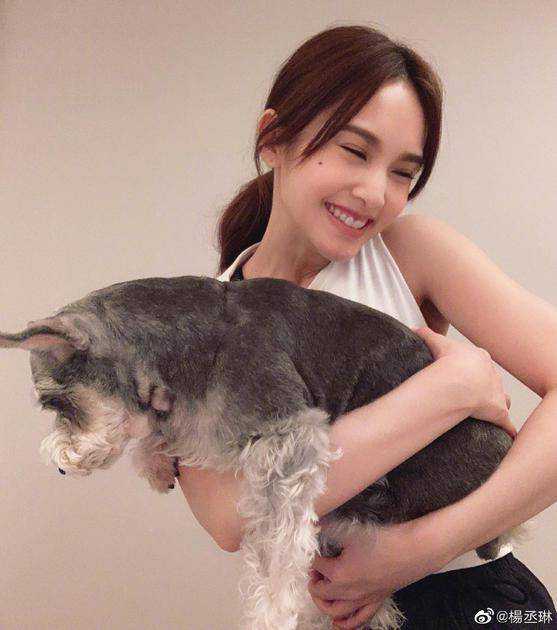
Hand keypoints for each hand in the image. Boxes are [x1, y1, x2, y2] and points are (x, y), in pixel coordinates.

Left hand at [308, 519, 439, 628]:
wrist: (411, 551)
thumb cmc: (382, 540)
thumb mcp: (352, 531)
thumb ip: (330, 529)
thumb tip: (314, 525)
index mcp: (339, 573)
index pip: (317, 566)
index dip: (312, 558)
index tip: (313, 551)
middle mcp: (348, 591)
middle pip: (321, 592)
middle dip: (313, 582)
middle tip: (315, 571)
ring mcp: (362, 599)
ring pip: (336, 611)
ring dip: (323, 604)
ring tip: (320, 593)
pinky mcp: (375, 602)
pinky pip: (358, 619)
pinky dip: (346, 624)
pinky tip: (337, 623)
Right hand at [412, 326, 516, 439]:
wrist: (459, 380)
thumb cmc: (449, 361)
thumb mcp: (436, 343)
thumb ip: (427, 335)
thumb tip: (414, 330)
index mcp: (479, 358)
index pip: (479, 362)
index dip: (472, 368)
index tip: (463, 373)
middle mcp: (493, 375)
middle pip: (491, 380)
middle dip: (485, 386)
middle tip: (471, 393)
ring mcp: (498, 394)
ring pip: (502, 399)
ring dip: (497, 404)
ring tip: (486, 412)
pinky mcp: (498, 413)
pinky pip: (506, 424)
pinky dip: (506, 429)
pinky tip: (505, 435)